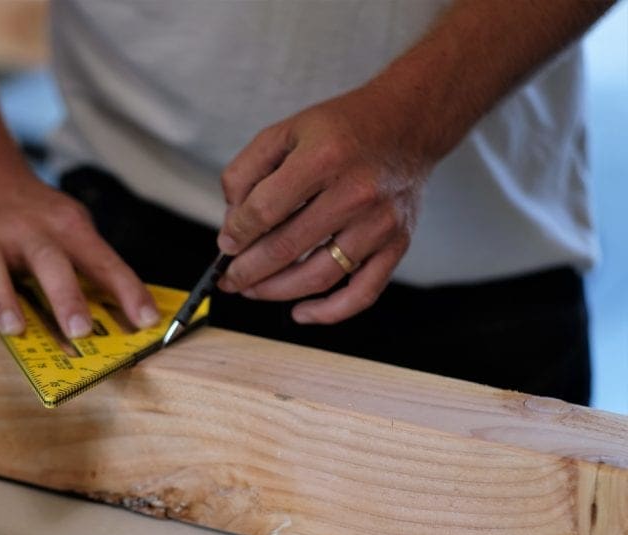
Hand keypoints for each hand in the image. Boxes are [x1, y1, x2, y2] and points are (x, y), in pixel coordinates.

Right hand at [0, 170, 159, 353]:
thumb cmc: (34, 216)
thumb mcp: (71, 225)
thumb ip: (94, 266)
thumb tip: (134, 315)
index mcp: (64, 226)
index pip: (102, 259)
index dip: (127, 290)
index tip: (147, 322)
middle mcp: (24, 231)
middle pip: (47, 260)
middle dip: (64, 295)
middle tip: (80, 330)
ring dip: (1, 299)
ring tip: (14, 330)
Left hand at [216, 85, 432, 323]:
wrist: (408, 122)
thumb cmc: (342, 129)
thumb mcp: (285, 131)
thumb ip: (247, 171)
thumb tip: (231, 223)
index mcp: (323, 157)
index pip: (264, 210)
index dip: (236, 235)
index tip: (225, 246)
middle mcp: (356, 191)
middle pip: (287, 248)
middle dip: (248, 270)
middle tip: (229, 278)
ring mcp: (380, 222)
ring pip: (319, 276)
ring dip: (276, 292)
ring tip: (252, 290)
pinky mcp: (398, 243)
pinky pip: (363, 292)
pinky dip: (329, 312)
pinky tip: (300, 313)